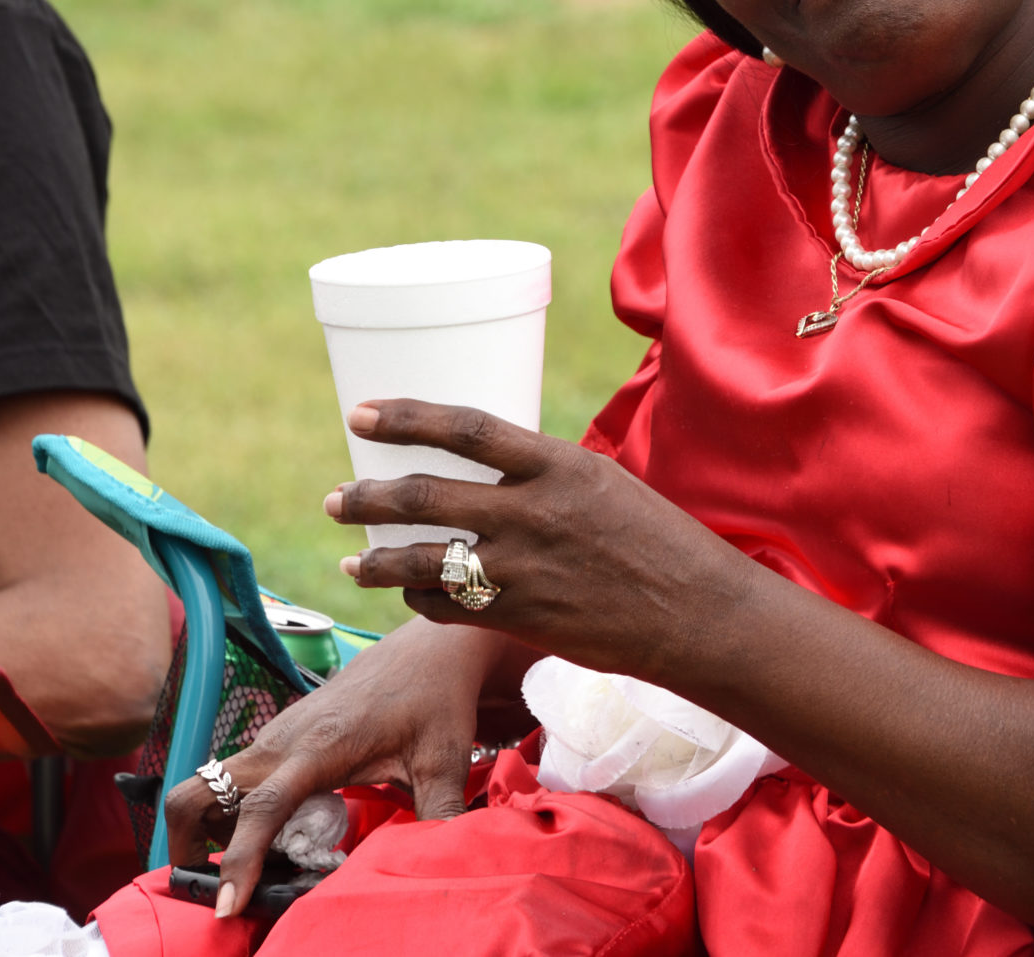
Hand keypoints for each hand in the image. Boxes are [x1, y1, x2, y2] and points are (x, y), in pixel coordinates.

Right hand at [162, 616, 508, 916]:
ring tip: (259, 865)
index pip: (261, 809)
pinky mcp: (278, 737)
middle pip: (197, 793)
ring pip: (209, 787)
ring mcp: (274, 737)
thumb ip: (439, 812)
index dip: (239, 860)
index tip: (226, 905)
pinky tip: (281, 834)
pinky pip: (235, 780)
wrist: (427, 649)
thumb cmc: (435, 700)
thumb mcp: (443, 761)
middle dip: (187, 844)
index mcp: (318, 748)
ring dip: (212, 830)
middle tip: (218, 886)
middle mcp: (281, 742)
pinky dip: (234, 812)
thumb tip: (438, 860)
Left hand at [326, 399, 753, 683]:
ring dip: (375, 559)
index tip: (362, 414)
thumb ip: (546, 481)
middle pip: (425, 497)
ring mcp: (522, 569)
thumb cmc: (659, 542)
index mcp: (559, 465)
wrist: (697, 611)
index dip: (406, 418)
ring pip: (421, 561)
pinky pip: (446, 608)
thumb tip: (495, 480)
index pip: (465, 428)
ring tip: (350, 559)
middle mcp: (533, 512)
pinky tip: (406, 597)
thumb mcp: (605, 486)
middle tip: (337, 498)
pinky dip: (418, 600)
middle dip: (368, 497)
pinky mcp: (520, 618)